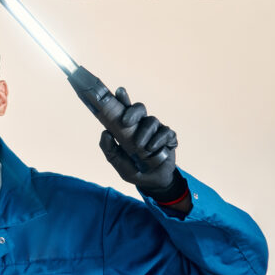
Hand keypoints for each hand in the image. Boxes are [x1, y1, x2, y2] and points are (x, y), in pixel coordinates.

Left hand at [98, 87, 186, 202]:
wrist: (152, 183)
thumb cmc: (134, 169)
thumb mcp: (118, 163)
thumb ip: (109, 150)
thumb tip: (105, 133)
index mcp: (129, 127)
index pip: (125, 108)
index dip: (123, 98)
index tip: (119, 91)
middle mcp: (142, 125)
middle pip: (140, 109)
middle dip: (133, 112)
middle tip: (125, 122)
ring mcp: (156, 131)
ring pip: (152, 121)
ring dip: (144, 133)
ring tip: (141, 147)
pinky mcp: (169, 138)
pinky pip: (165, 132)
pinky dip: (158, 140)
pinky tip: (152, 149)